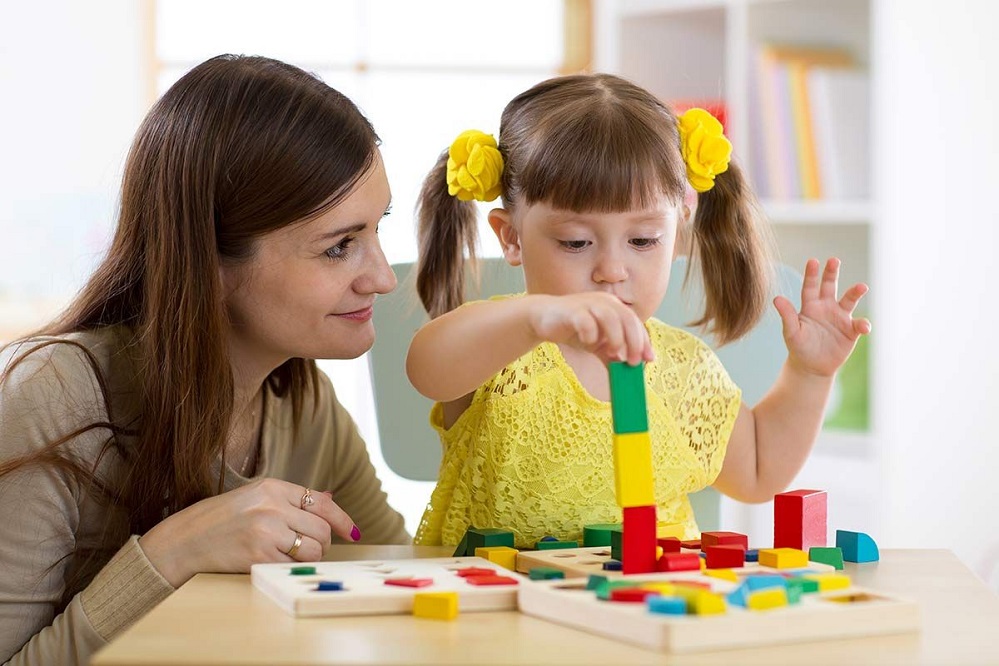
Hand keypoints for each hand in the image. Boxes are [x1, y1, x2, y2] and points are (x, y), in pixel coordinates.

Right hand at [138, 478, 358, 586]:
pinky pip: (294, 565)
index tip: (352, 532)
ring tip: (291, 555)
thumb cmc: (222, 519)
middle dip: (323, 543)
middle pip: (322, 529)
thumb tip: (330, 498)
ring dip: (310, 558)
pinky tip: (276, 562)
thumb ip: (292, 499)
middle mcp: (272, 506)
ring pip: (313, 550)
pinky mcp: (259, 556)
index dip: (342, 519)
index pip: (322, 502)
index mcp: (273, 487)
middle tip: (309, 548)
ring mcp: (266, 531)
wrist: (186, 540)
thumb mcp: (256, 497)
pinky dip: (291, 567)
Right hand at [529, 292, 654, 365]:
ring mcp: (587, 304)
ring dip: (616, 337)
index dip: (644, 341)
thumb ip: (611, 355)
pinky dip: (591, 333)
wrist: (542, 318)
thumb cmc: (574, 329)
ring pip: (610, 317)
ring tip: (612, 353)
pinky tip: (588, 342)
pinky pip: (585, 321)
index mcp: (613, 307)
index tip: (648, 360)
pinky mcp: (571, 311)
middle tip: (633, 362)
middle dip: (633, 342)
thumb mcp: (596, 344)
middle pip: (627, 318)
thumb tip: (627, 372)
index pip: (635, 323)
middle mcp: (604, 302)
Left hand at [774, 258, 870, 377]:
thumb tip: (776, 298)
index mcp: (810, 306)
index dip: (811, 274)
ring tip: (862, 287)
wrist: (812, 367)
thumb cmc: (799, 347)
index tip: (813, 261)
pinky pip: (859, 324)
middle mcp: (826, 307)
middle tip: (834, 260)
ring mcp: (840, 317)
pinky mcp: (851, 330)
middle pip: (830, 286)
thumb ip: (787, 315)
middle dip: (832, 273)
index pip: (810, 287)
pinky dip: (863, 325)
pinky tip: (863, 327)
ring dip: (855, 292)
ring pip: (849, 300)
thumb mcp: (791, 332)